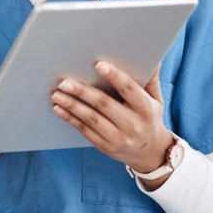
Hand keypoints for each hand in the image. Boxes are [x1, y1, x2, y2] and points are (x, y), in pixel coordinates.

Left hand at [50, 62, 173, 176]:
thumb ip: (151, 79)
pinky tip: (59, 109)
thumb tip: (153, 58)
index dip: (114, 76)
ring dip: (71, 105)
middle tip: (64, 82)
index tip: (98, 64)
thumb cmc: (150, 119)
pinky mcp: (106, 146)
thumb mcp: (156, 100)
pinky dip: (70, 118)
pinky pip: (85, 131)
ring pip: (91, 119)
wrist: (151, 154)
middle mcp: (132, 124)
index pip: (129, 89)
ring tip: (57, 94)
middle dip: (82, 92)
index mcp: (146, 109)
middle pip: (104, 104)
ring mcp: (118, 137)